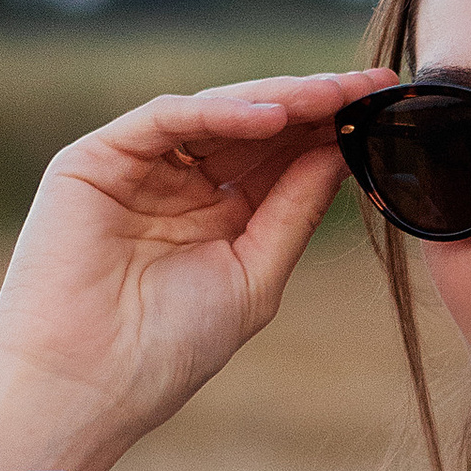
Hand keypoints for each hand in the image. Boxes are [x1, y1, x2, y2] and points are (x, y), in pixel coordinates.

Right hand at [0, 70, 394, 470]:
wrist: (84, 387)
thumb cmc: (165, 350)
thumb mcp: (253, 276)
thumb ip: (293, 211)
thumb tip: (343, 152)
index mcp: (215, 214)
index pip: (280, 156)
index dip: (331, 131)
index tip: (386, 109)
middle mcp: (177, 182)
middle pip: (254, 126)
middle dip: (315, 104)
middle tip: (373, 84)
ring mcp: (135, 166)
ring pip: (216, 113)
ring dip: (278, 99)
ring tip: (335, 96)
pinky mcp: (94, 159)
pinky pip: (167, 119)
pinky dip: (220, 113)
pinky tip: (273, 116)